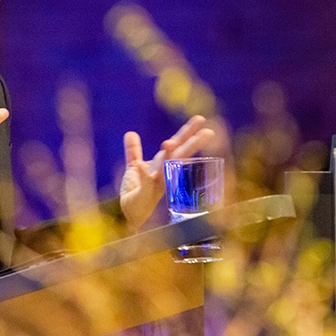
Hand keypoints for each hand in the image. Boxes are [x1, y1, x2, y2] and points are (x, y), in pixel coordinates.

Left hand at [119, 115, 214, 231]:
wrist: (127, 216)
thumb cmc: (135, 195)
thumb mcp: (133, 168)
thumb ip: (133, 152)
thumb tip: (130, 133)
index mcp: (162, 165)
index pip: (178, 145)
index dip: (188, 132)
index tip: (200, 119)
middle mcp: (163, 174)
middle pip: (180, 156)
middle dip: (192, 143)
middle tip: (209, 132)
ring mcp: (155, 184)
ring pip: (165, 168)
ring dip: (167, 157)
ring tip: (169, 143)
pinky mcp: (145, 195)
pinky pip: (144, 183)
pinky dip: (142, 174)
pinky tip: (139, 166)